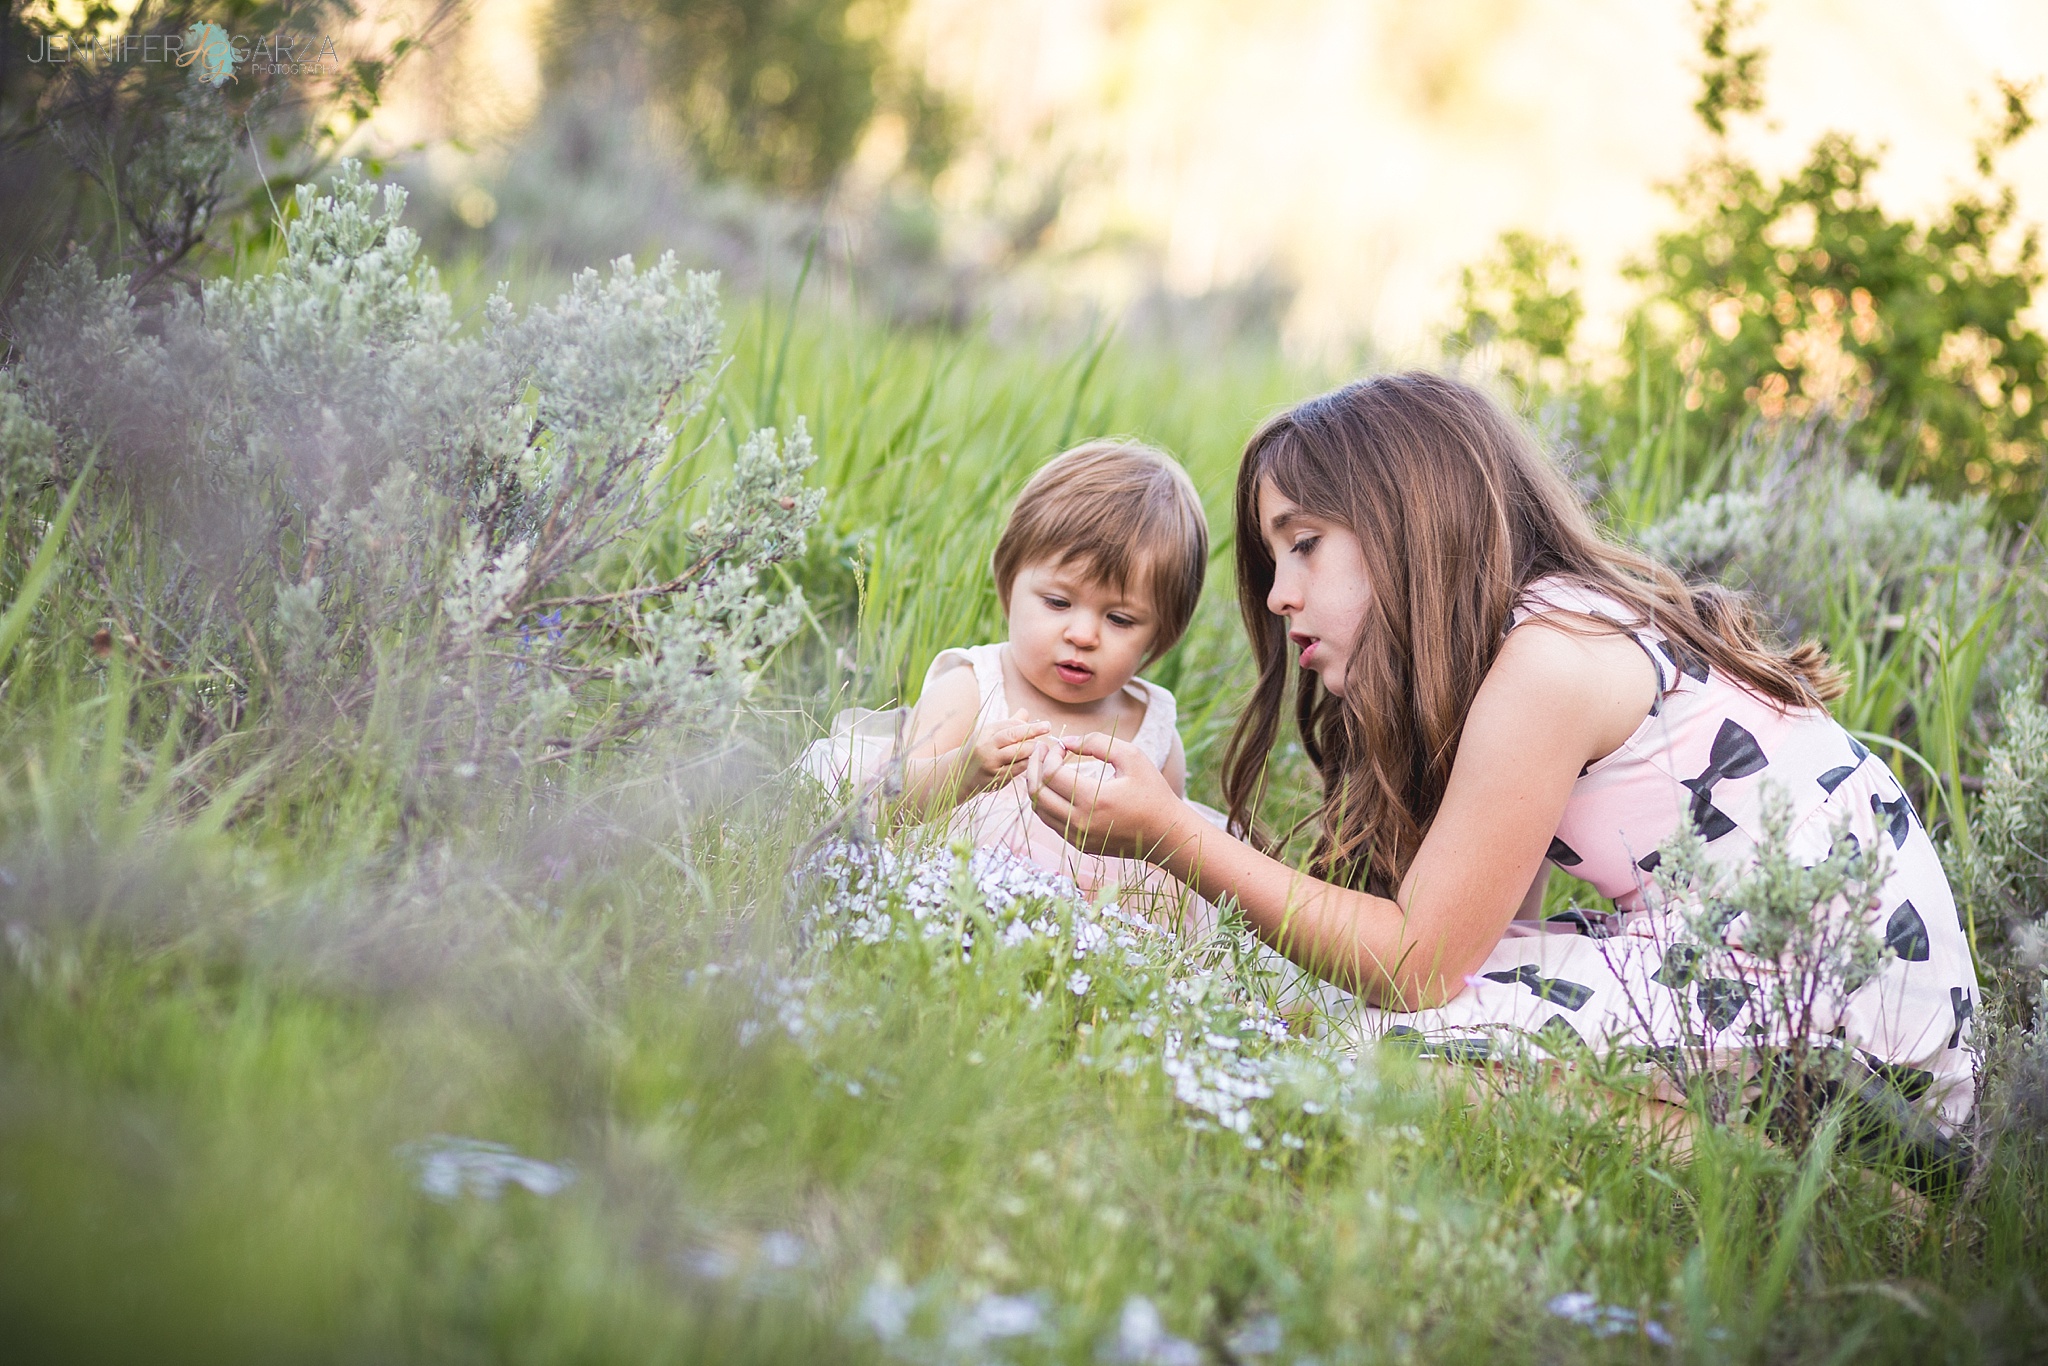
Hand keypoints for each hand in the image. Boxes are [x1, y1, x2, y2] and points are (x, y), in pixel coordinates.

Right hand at [961, 708, 1051, 792]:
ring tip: (1041, 747)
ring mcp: (990, 763)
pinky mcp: (996, 778)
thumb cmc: (982, 750)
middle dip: (1032, 730)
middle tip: (1047, 727)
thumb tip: (1025, 711)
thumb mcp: (990, 735)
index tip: (1041, 725)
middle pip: (1012, 735)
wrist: (962, 774)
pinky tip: (1033, 760)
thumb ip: (1009, 724)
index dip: (1026, 725)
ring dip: (1032, 749)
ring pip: (1017, 753)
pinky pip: (1017, 769)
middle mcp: (986, 746)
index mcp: (985, 732)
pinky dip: (1028, 763)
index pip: (1009, 724)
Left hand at [1028, 732, 1184, 860]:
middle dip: (1033, 767)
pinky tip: (1054, 785)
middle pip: (1037, 793)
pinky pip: (1050, 821)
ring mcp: (1078, 837)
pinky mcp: (1079, 844)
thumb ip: (1096, 742)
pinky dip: (1046, 801)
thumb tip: (1065, 741)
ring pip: (1039, 810)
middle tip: (1039, 750)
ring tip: (1043, 765)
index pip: (1050, 774)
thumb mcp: (1131, 757)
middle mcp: (1081, 822)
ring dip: (1036, 785)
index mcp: (1093, 800)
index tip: (1057, 744)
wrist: (1166, 833)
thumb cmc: (1152, 791)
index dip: (1048, 755)